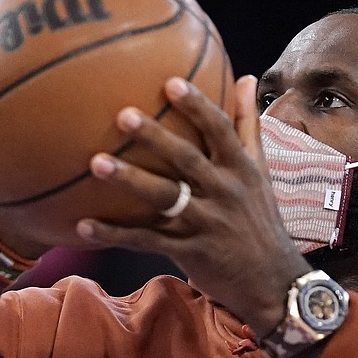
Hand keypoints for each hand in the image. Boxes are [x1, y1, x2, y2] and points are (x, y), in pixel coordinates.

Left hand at [75, 75, 312, 336]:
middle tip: (123, 115)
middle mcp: (225, 192)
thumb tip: (246, 76)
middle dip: (156, 137)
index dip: (197, 106)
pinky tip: (84, 225)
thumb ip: (248, 124)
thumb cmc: (260, 218)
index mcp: (241, 169)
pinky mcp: (191, 253)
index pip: (221, 130)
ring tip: (96, 163)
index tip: (171, 83)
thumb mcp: (260, 170)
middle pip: (188, 159)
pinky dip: (116, 234)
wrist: (273, 282)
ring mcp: (207, 223)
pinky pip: (148, 241)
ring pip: (166, 198)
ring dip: (131, 180)